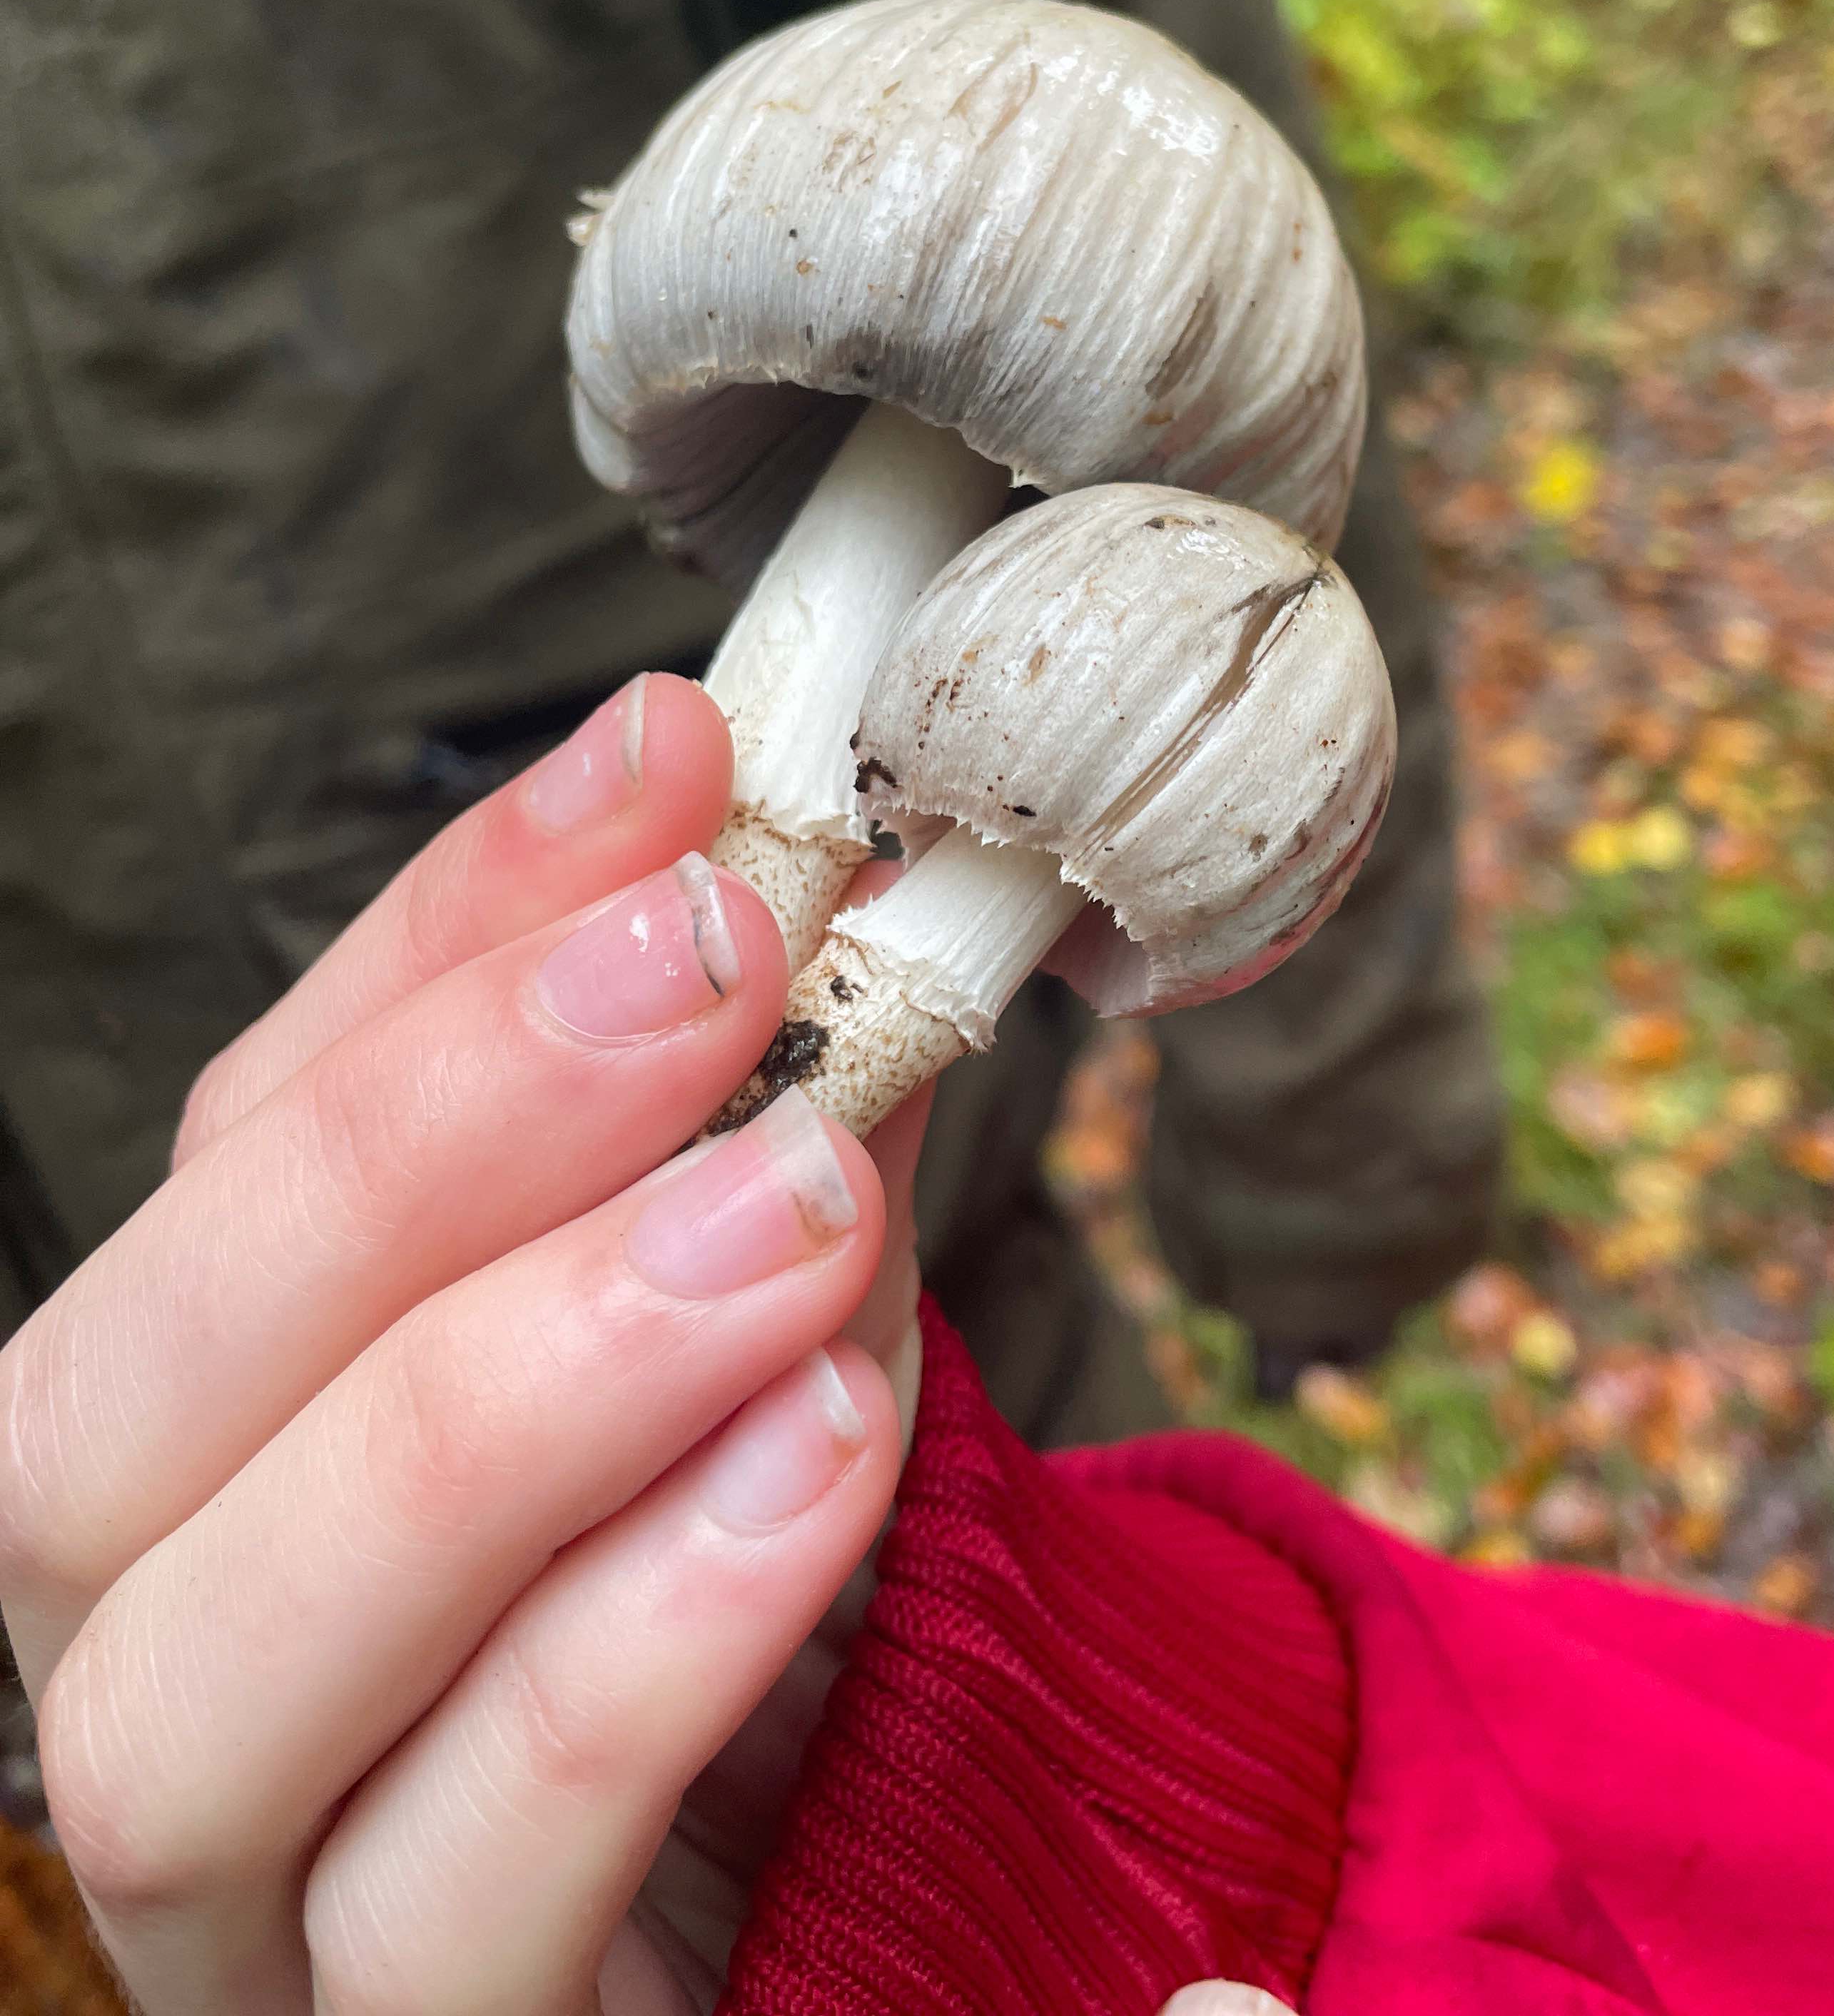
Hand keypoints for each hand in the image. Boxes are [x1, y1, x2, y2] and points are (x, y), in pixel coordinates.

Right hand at [0, 675, 922, 2015]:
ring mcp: (250, 1919)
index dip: (429, 946)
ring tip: (793, 1209)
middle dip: (405, 1151)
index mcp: (210, 1454)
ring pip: (189, 1695)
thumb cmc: (798, 1575)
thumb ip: (735, 1119)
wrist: (913, 1922)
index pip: (222, 1170)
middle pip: (89, 1433)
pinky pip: (437, 1910)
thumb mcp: (771, 1301)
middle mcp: (158, 1674)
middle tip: (718, 965)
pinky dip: (621, 1649)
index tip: (668, 765)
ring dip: (500, 1397)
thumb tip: (757, 847)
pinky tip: (815, 1454)